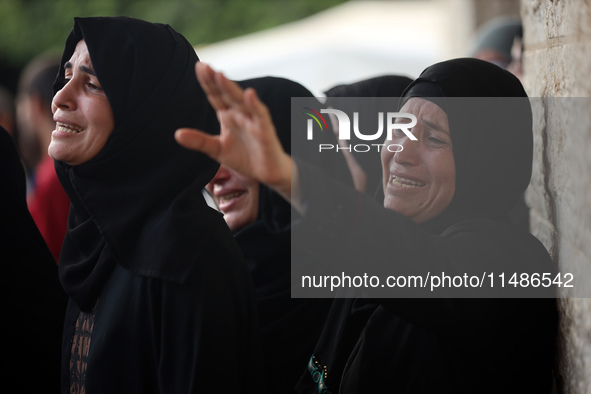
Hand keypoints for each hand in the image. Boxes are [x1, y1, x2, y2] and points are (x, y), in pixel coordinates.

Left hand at [175, 62, 298, 207]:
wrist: (266, 172)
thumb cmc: (245, 157)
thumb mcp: (217, 149)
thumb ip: (199, 141)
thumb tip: (177, 134)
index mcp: (227, 115)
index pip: (215, 96)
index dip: (207, 82)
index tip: (198, 67)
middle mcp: (239, 114)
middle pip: (226, 94)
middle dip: (216, 80)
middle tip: (204, 66)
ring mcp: (253, 120)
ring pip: (241, 101)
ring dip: (231, 88)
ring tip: (220, 76)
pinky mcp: (265, 130)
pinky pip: (260, 115)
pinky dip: (255, 105)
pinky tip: (250, 94)